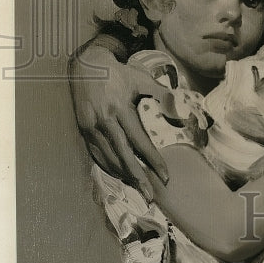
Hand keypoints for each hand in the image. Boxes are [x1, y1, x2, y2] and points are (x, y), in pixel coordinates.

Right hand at [68, 44, 168, 198]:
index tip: (164, 175)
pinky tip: (119, 175)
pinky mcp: (83, 130)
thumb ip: (161, 93)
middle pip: (123, 156)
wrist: (86, 66)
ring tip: (139, 187)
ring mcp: (91, 127)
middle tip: (150, 196)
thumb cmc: (118, 73)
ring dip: (124, 175)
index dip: (152, 159)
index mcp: (120, 109)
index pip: (139, 141)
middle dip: (138, 178)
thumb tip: (179, 104)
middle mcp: (104, 121)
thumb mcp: (141, 78)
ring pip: (108, 159)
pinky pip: (96, 154)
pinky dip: (108, 166)